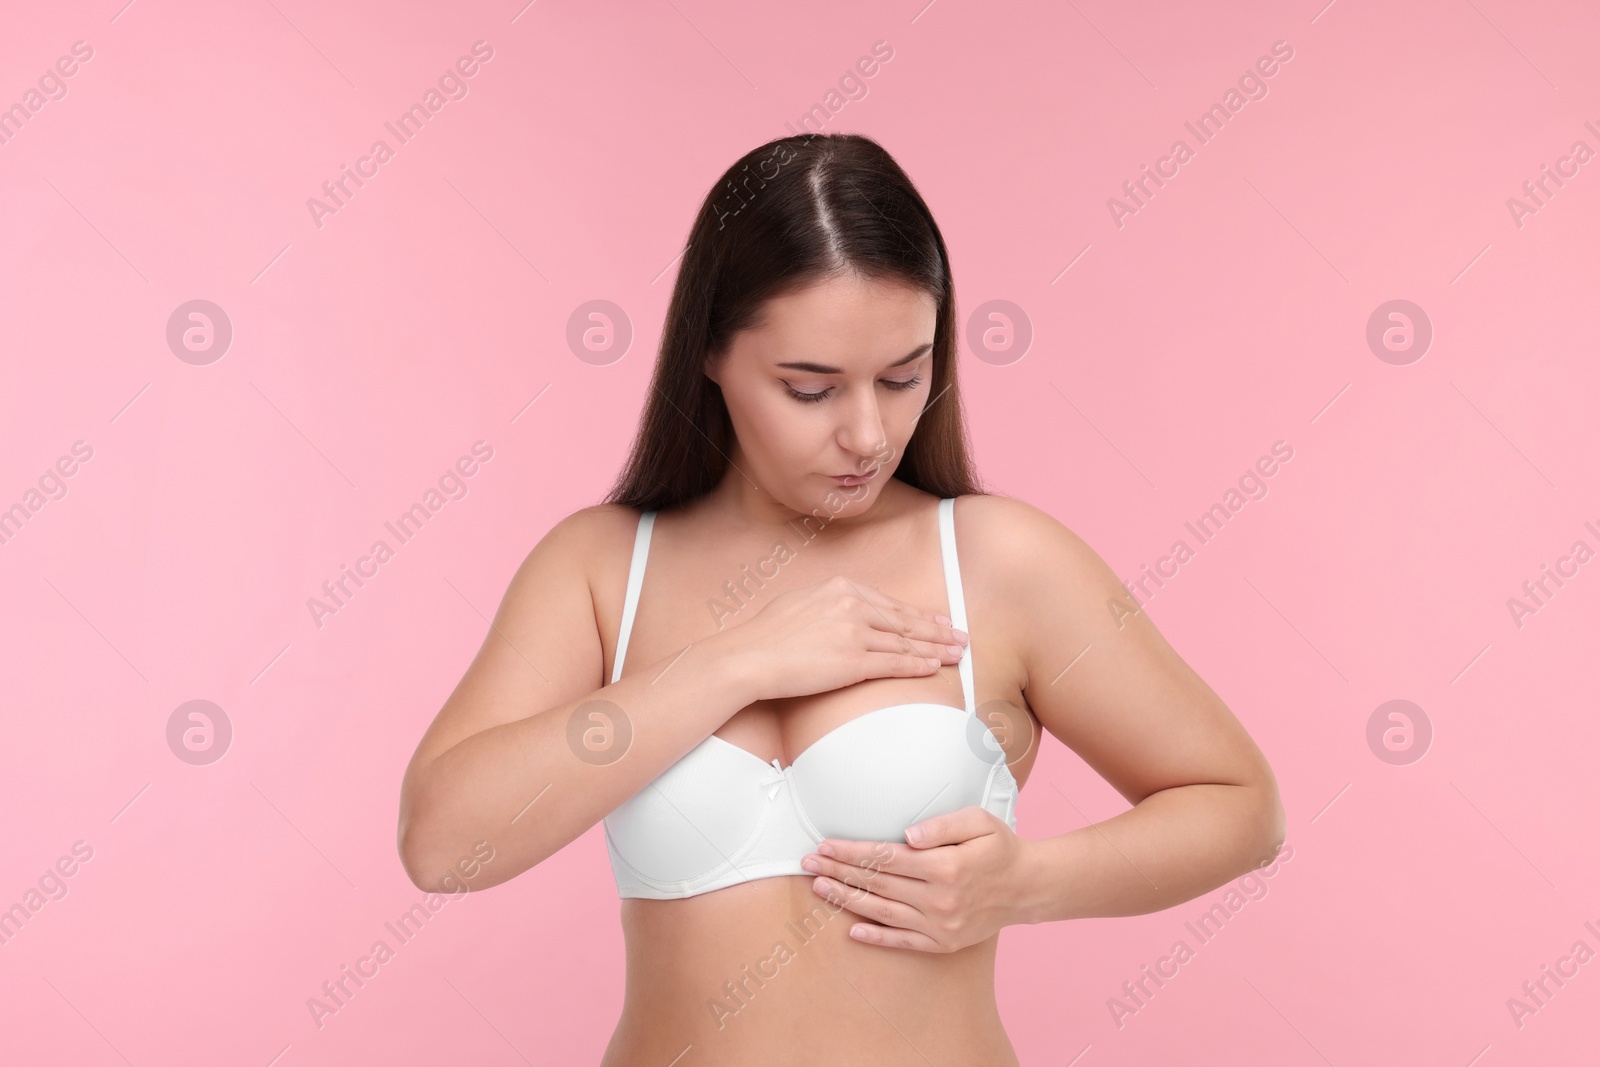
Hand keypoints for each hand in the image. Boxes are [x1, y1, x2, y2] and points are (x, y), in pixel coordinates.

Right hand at [715, 575, 968, 703]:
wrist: (750, 656)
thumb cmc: (767, 634)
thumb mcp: (801, 603)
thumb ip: (829, 604)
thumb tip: (843, 611)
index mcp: (841, 587)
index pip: (890, 604)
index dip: (918, 614)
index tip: (938, 620)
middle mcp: (852, 605)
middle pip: (905, 620)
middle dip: (937, 630)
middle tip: (960, 636)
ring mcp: (855, 633)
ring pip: (905, 642)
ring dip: (935, 649)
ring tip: (956, 654)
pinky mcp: (853, 661)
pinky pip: (894, 662)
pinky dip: (917, 665)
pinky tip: (933, 668)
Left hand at [800, 807, 1029, 952]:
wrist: (1028, 887)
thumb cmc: (999, 847)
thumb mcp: (978, 821)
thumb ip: (943, 825)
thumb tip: (908, 834)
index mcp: (945, 867)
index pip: (886, 858)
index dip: (851, 852)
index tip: (825, 846)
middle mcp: (939, 899)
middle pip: (878, 884)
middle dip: (839, 872)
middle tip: (808, 864)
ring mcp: (941, 925)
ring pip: (883, 912)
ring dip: (848, 900)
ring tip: (820, 888)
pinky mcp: (944, 943)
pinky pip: (903, 941)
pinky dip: (876, 937)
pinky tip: (851, 930)